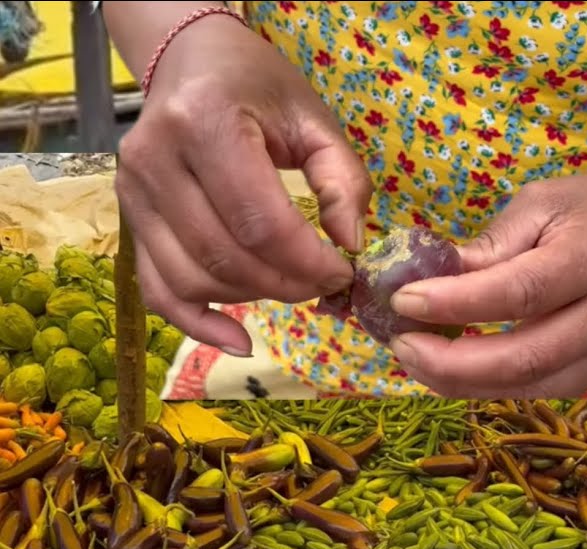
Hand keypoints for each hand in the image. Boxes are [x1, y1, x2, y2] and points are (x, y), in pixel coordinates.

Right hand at [114, 16, 370, 355]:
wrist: (192, 62)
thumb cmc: (259, 87)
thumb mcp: (315, 120)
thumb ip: (343, 182)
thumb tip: (352, 247)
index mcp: (204, 122)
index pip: (259, 221)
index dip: (308, 261)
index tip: (345, 271)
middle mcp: (156, 159)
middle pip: (225, 256)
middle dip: (287, 285)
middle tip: (327, 285)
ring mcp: (132, 192)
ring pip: (192, 279)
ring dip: (252, 299)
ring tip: (294, 286)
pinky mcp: (129, 219)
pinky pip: (156, 290)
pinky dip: (197, 323)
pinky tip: (238, 341)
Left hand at [387, 173, 586, 396]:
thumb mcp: (543, 202)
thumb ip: (492, 246)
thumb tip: (431, 280)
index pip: (521, 293)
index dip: (457, 304)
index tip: (403, 301)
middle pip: (526, 357)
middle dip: (452, 362)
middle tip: (400, 346)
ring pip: (533, 386)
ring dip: (465, 383)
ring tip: (416, 361)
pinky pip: (544, 390)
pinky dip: (494, 386)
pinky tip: (457, 370)